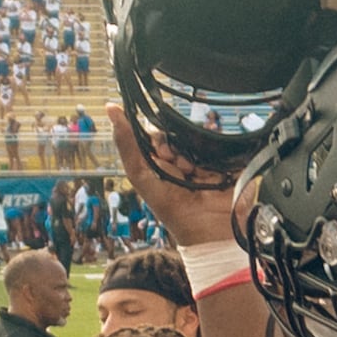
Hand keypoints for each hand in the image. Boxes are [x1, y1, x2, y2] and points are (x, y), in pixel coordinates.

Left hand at [108, 102, 233, 245]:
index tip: (161, 153)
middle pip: (177, 133)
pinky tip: (209, 163)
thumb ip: (126, 144)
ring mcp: (204, 160)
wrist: (208, 229)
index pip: (156, 133)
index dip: (157, 138)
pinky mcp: (225, 161)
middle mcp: (182, 159)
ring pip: (198, 136)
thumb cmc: (172, 209)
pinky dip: (214, 146)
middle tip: (178, 166)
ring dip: (194, 150)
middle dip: (176, 146)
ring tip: (193, 172)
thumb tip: (111, 107)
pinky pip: (220, 142)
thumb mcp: (140, 175)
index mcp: (160, 162)